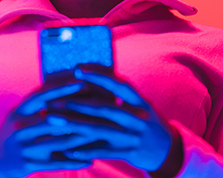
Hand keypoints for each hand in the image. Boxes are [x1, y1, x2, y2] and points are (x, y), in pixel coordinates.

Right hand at [0, 82, 92, 177]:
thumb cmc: (13, 134)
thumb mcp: (18, 115)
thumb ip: (38, 104)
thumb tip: (64, 86)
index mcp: (18, 111)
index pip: (42, 95)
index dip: (62, 88)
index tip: (82, 81)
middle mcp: (19, 127)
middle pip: (54, 119)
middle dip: (78, 113)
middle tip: (100, 107)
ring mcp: (23, 147)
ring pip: (59, 142)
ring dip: (81, 138)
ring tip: (100, 132)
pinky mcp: (28, 164)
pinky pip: (56, 164)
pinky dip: (74, 162)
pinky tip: (90, 160)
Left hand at [42, 68, 176, 172]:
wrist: (168, 151)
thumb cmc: (145, 122)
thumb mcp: (139, 106)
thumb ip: (119, 97)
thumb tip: (89, 80)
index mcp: (140, 102)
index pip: (119, 84)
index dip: (98, 75)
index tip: (77, 68)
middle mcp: (139, 118)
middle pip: (105, 108)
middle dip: (77, 104)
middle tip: (54, 100)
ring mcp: (134, 137)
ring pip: (100, 130)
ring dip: (74, 125)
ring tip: (54, 120)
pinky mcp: (130, 153)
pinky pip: (104, 152)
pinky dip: (86, 151)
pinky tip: (68, 150)